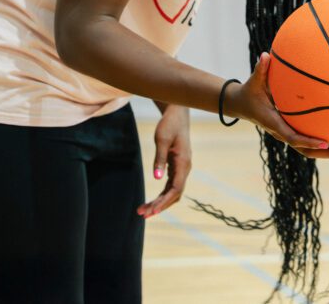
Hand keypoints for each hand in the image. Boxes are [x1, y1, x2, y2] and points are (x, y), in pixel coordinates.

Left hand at [137, 104, 191, 218]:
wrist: (177, 113)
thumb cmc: (169, 124)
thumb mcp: (161, 140)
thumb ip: (159, 160)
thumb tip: (157, 178)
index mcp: (183, 163)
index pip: (176, 189)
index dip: (164, 201)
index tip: (152, 210)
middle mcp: (185, 168)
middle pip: (174, 194)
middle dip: (160, 206)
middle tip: (143, 214)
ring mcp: (182, 168)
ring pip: (173, 191)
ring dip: (160, 202)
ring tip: (143, 210)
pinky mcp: (177, 166)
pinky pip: (171, 185)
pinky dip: (162, 194)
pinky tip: (152, 200)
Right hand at [226, 52, 328, 159]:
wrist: (242, 105)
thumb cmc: (250, 91)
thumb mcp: (254, 81)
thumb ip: (261, 69)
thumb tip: (265, 55)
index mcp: (274, 123)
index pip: (293, 137)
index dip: (309, 141)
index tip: (326, 143)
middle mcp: (282, 133)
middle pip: (307, 150)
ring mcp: (288, 134)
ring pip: (310, 150)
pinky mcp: (292, 131)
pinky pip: (310, 141)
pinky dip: (327, 143)